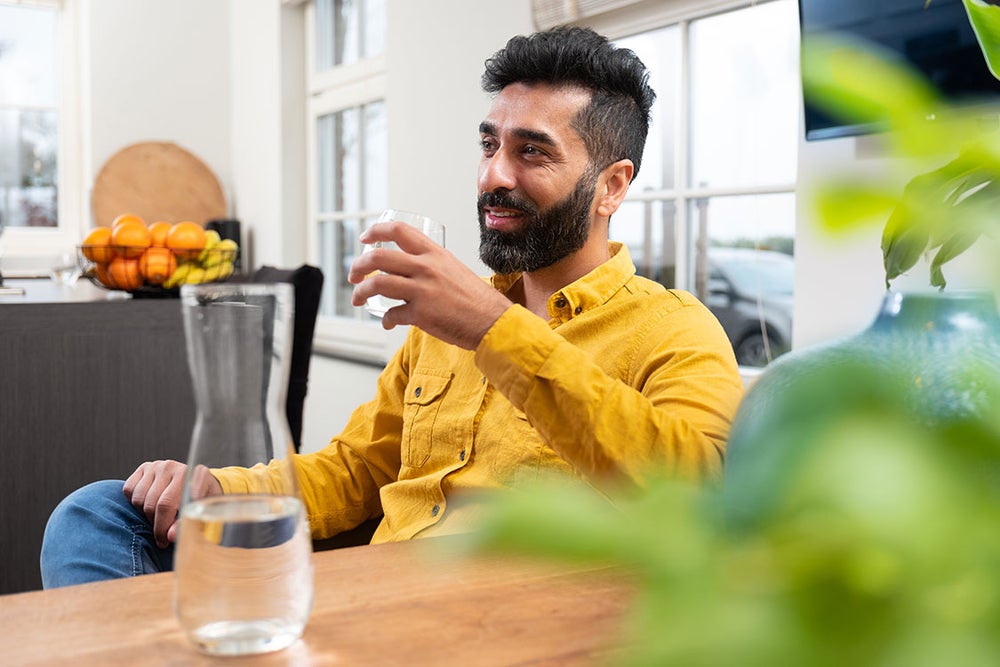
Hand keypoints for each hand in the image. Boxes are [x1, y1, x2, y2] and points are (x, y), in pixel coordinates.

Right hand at [123, 460, 222, 548]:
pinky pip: (129, 490)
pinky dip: (135, 503)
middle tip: (162, 537)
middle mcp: (176, 468)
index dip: (166, 525)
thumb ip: (187, 525)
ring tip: (158, 518)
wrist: (194, 483)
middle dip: (157, 526)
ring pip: (139, 499)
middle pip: (155, 504)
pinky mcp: (145, 467)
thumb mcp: (201, 514)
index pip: (172, 504)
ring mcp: (159, 466)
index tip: (166, 540)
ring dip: (145, 515)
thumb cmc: (200, 501)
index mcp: (196, 475)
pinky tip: (148, 505)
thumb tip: (169, 536)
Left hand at [348, 220, 511, 348]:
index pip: (399, 231)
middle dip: (358, 265)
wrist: (493, 322)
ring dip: (361, 292)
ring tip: (357, 298)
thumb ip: (432, 267)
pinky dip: (386, 319)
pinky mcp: (421, 313)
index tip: (364, 239)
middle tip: (353, 274)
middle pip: (379, 257)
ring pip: (377, 283)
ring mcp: (422, 290)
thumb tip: (411, 272)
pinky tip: (388, 321)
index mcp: (435, 254)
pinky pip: (391, 314)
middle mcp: (427, 267)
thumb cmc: (477, 300)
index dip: (376, 231)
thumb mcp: (454, 270)